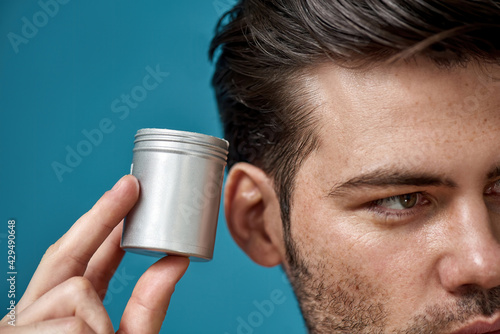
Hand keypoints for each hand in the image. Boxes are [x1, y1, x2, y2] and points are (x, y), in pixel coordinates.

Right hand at [0, 175, 189, 332]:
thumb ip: (148, 306)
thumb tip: (175, 260)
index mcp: (62, 316)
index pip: (85, 262)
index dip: (105, 226)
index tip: (127, 195)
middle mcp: (35, 315)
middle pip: (67, 254)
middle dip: (100, 216)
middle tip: (130, 186)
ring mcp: (21, 326)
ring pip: (76, 288)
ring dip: (97, 320)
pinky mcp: (17, 333)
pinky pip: (73, 313)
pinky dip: (89, 331)